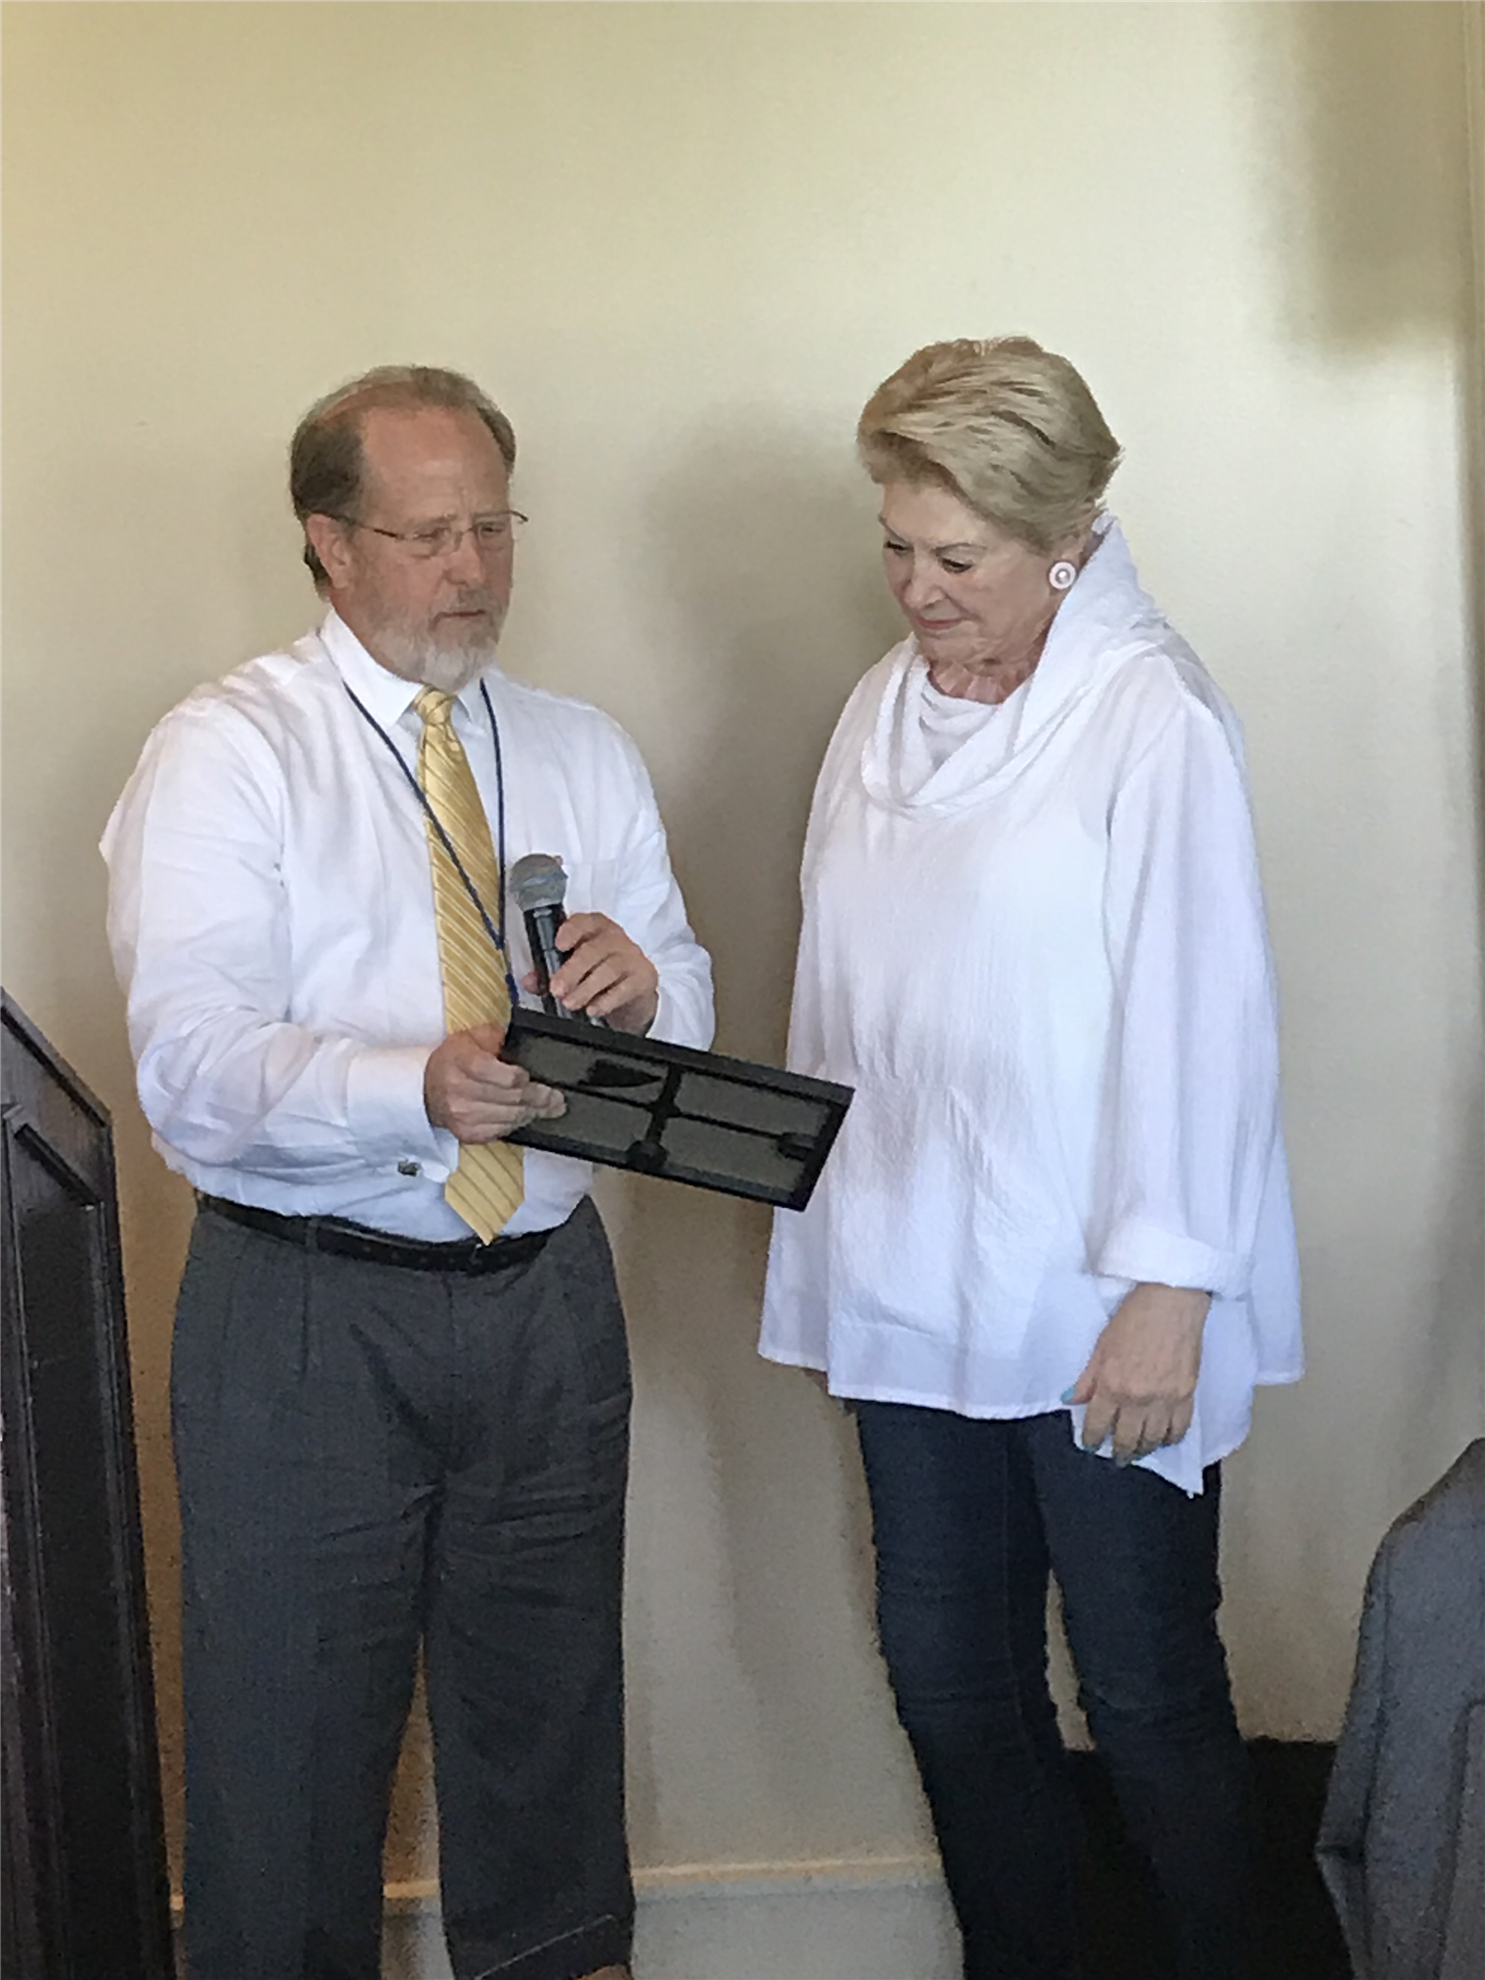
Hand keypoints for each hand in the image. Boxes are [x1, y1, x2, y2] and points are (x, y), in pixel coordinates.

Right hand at [424, 1022, 564, 1142]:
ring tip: (548, 1108)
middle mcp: (461, 1091)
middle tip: (557, 1099)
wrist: (426, 1088)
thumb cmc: (453, 1060)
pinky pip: (500, 1131)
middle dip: (540, 1099)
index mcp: (464, 1062)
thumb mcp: (471, 1036)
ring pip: (510, 1117)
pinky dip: (516, 1124)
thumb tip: (517, 1041)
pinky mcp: (467, 1132)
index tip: (529, 1076)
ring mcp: (463, 1115)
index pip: (502, 1076)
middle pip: (512, 1098)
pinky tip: (526, 1116)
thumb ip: (495, 1035)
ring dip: (533, 1113)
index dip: (520, 1077)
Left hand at [544, 913, 658, 1032]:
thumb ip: (549, 974)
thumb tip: (529, 981)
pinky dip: (606, 1001)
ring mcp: (632, 956)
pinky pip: (625, 988)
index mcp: (595, 929)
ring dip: (586, 989)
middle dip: (572, 971)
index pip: (585, 921)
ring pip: (608, 969)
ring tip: (570, 1003)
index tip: (558, 945)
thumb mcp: (575, 970)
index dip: (571, 930)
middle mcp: (615, 938)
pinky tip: (593, 1010)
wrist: (634, 993)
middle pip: (593, 950)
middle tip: (556, 989)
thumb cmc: (598, 974)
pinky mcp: (644, 977)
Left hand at [1067, 1283, 1209, 1463]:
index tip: (1090, 1445)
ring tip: (1137, 1452)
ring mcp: (1165, 1400)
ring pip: (1153, 1440)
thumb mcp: (1102, 1345)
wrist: (1172, 1301)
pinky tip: (1164, 1439)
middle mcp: (1138, 1399)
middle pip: (1126, 1439)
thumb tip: (1071, 1400)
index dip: (1092, 1439)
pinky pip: (1179, 1429)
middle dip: (1119, 1452)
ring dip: (1143, 1449)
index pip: (1098, 1424)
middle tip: (1116, 1457)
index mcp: (1112, 1385)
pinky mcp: (1187, 1395)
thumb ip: (1088, 1378)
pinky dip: (1170, 1438)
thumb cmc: (1134, 1317)